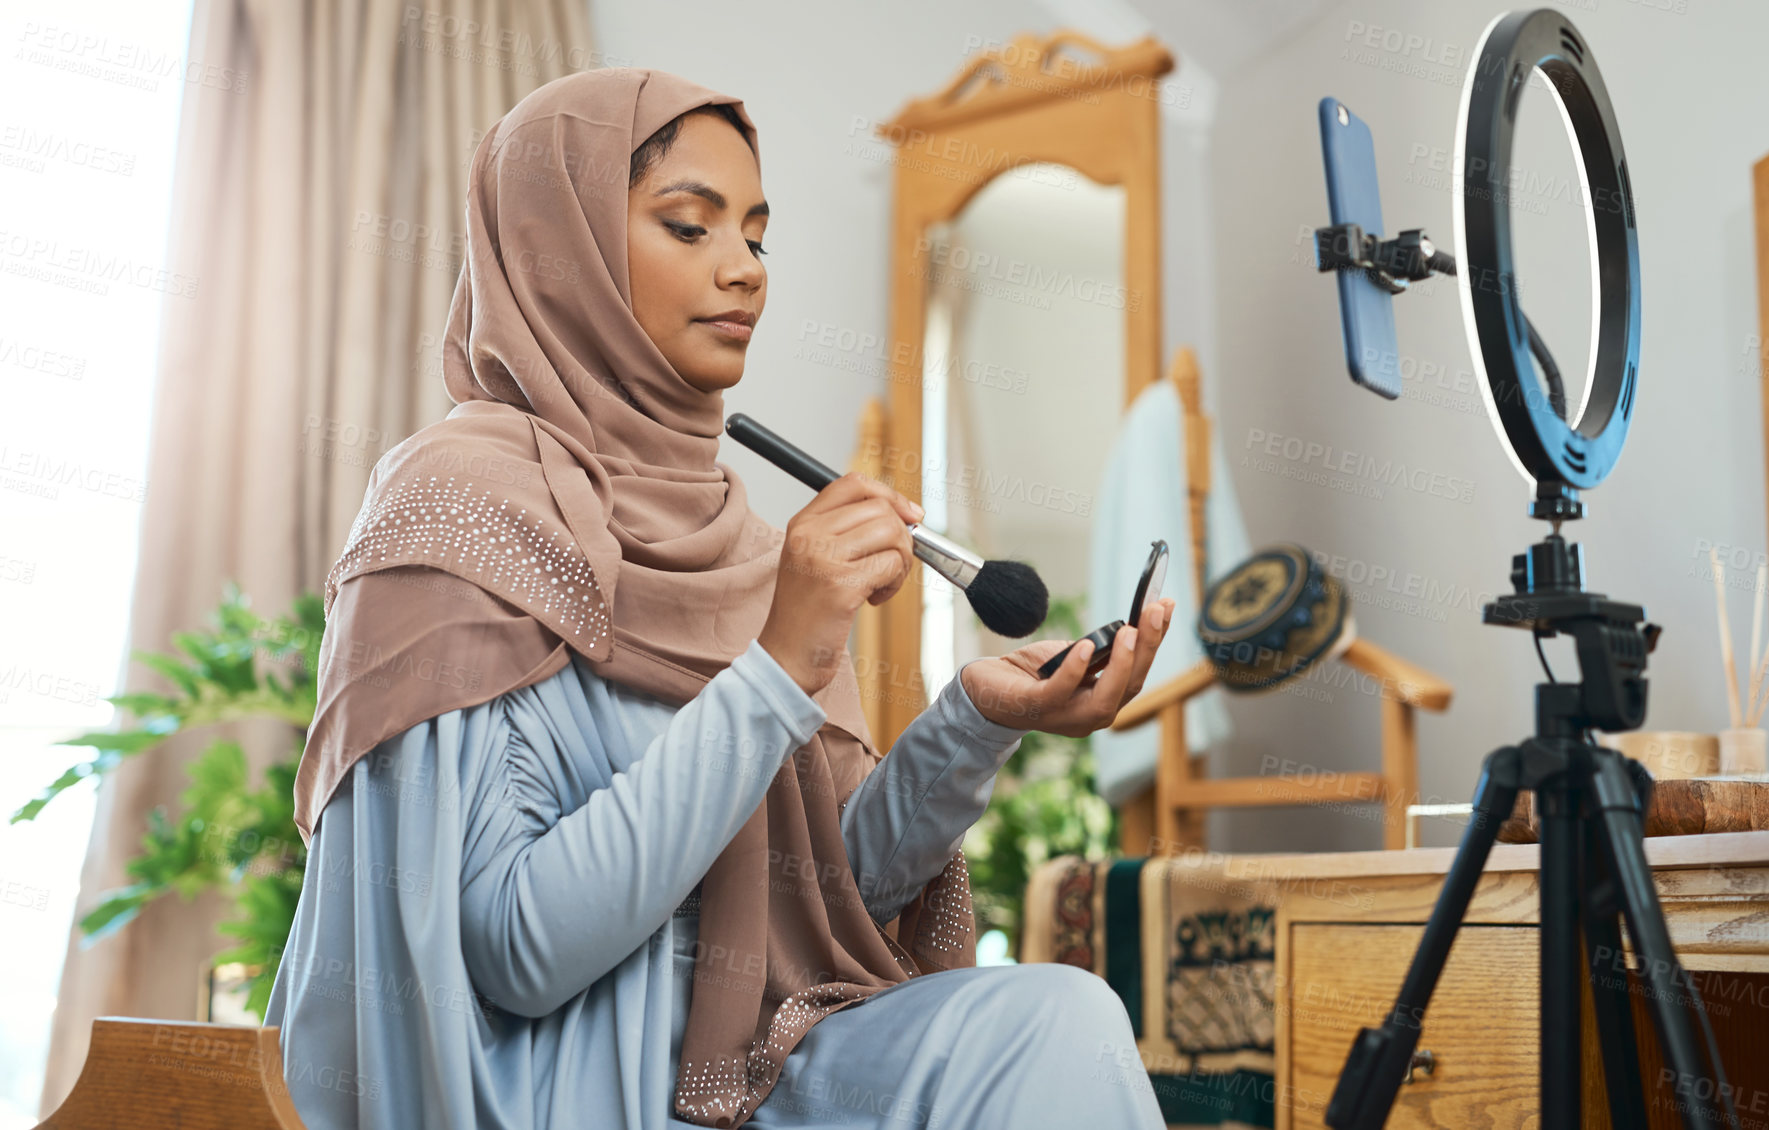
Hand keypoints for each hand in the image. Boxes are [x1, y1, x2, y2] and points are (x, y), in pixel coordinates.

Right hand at [757, 473, 921, 696]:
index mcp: (802, 523)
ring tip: (882, 584)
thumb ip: (846, 531)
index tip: (910, 516)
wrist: (786, 657)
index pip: (853, 484)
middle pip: (880, 509)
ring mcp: (823, 558)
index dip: (890, 495)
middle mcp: (809, 535)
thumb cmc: (807, 613)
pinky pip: (891, 565)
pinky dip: (894, 584)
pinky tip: (874, 599)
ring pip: (892, 534)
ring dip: (900, 562)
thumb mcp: (814, 559)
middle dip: (901, 538)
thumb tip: (905, 513)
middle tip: (890, 567)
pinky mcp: (841, 585)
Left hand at [958, 597, 1176, 735]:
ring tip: (1129, 632)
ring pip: (1106, 698)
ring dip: (1122, 663)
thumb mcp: (1071, 657)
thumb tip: (1127, 627)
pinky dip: (1076, 670)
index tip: (1164, 606)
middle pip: (1130, 685)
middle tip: (1154, 611)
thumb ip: (1098, 651)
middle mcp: (1090, 716)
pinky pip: (1060, 692)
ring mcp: (1064, 716)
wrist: (984, 690)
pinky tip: (1086, 646)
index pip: (1137, 674)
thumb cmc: (1030, 674)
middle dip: (1147, 646)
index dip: (1154, 641)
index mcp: (1101, 702)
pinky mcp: (1036, 707)